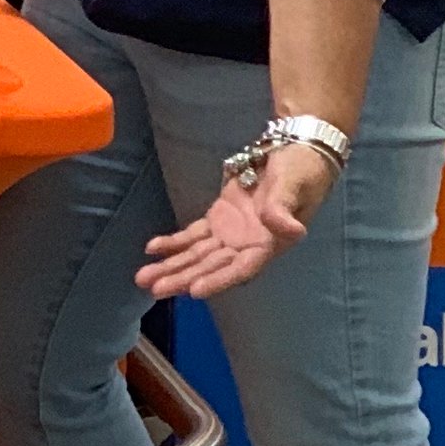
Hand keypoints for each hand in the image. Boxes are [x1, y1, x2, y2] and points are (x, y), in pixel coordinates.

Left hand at [137, 140, 338, 301]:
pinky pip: (194, 234)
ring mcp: (231, 234)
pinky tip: (152, 249)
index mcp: (269, 243)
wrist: (293, 154)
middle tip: (155, 290)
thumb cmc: (301, 172)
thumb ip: (284, 208)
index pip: (241, 268)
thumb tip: (291, 231)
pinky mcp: (219, 219)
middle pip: (212, 267)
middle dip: (183, 278)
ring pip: (198, 255)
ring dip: (172, 266)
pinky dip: (174, 242)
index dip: (219, 280)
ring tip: (144, 279)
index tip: (195, 291)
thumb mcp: (294, 185)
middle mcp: (248, 245)